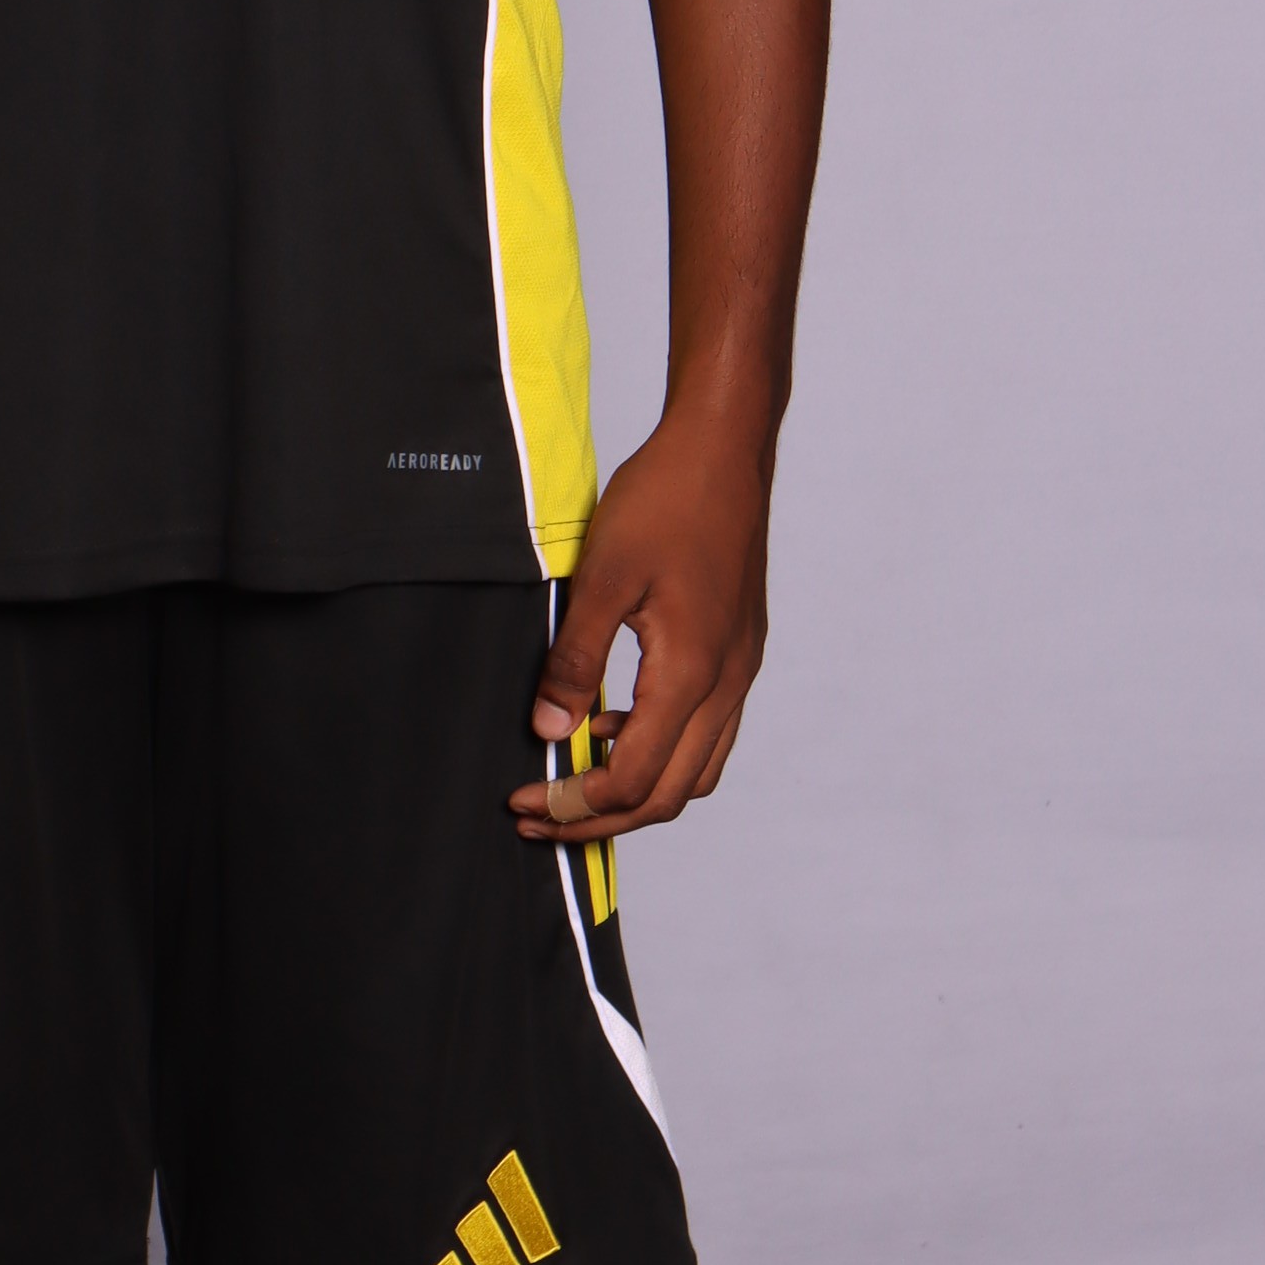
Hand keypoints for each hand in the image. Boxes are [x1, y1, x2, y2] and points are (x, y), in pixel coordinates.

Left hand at [509, 398, 771, 847]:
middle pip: (670, 794)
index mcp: (693, 672)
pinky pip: (707, 733)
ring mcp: (739, 670)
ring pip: (696, 770)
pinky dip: (661, 750)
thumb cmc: (666, 498)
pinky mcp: (738, 651)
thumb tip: (548, 729)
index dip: (577, 802)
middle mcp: (727, 683)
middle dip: (602, 817)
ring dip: (637, 790)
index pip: (636, 778)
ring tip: (573, 777)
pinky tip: (612, 721)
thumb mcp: (603, 576)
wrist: (725, 447)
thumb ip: (575, 659)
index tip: (524, 800)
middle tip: (541, 816)